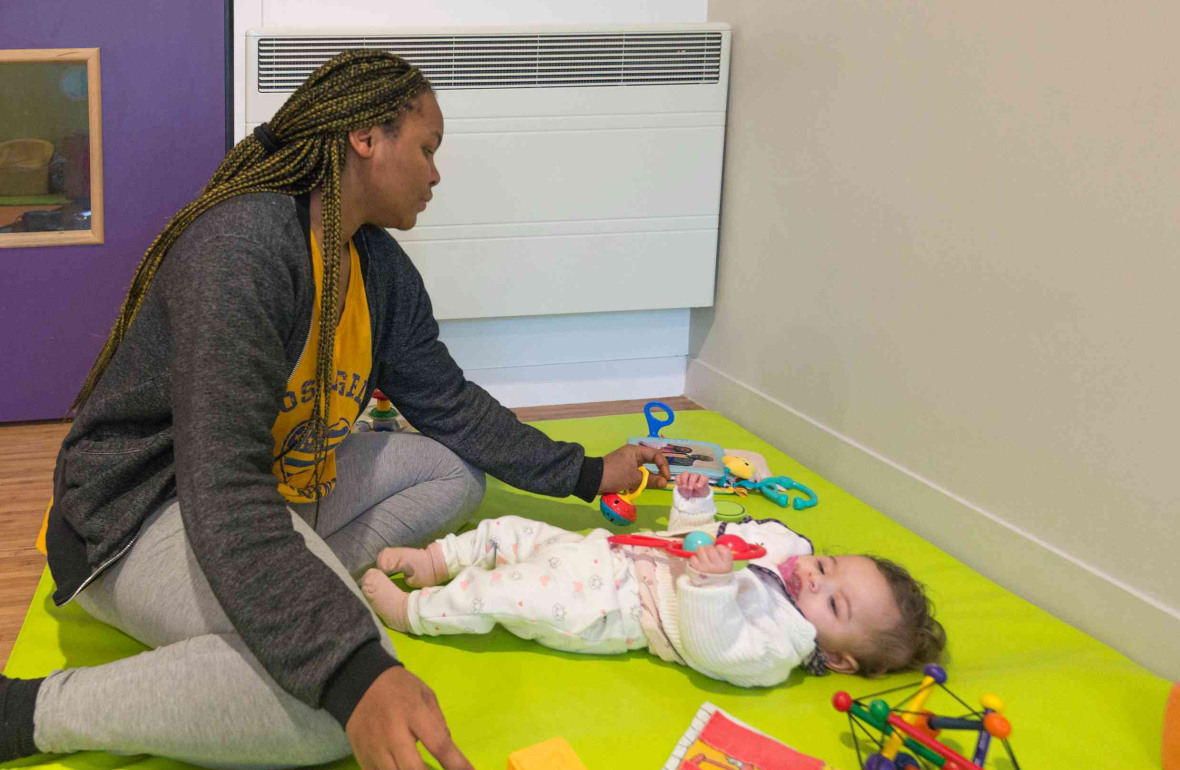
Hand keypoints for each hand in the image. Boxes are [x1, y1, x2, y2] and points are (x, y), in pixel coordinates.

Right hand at [346, 667, 473, 769]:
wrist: (357, 682)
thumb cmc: (398, 687)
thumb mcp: (425, 694)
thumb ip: (439, 722)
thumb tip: (448, 752)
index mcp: (414, 712)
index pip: (439, 744)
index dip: (457, 764)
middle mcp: (393, 733)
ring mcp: (374, 748)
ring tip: (420, 767)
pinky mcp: (362, 758)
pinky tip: (402, 767)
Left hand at [599, 444, 670, 493]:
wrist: (592, 480)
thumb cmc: (614, 475)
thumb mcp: (634, 478)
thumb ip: (651, 480)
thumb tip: (665, 482)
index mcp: (635, 451)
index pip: (656, 455)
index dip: (663, 466)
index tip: (666, 478)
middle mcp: (632, 455)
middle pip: (650, 464)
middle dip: (653, 476)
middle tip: (658, 484)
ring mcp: (627, 464)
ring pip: (642, 473)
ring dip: (642, 482)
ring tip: (637, 488)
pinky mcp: (623, 473)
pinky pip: (634, 478)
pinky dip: (634, 485)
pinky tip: (629, 490)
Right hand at [676, 472, 710, 498]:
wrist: (693, 495)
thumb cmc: (700, 492)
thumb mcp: (703, 493)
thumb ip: (701, 489)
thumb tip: (696, 486)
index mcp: (703, 479)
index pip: (704, 477)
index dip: (701, 481)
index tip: (698, 487)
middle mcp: (696, 476)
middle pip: (694, 475)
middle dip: (691, 482)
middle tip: (690, 489)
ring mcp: (688, 475)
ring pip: (685, 473)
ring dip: (684, 480)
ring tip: (684, 487)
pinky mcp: (681, 477)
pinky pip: (678, 476)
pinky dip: (678, 481)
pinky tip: (680, 487)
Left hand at [688, 544, 733, 574]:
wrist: (713, 588)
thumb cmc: (720, 573)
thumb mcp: (727, 564)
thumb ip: (724, 553)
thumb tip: (716, 540)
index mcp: (727, 564)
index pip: (721, 548)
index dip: (718, 548)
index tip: (718, 553)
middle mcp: (717, 566)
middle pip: (709, 548)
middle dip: (708, 548)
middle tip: (708, 553)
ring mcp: (707, 568)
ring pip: (700, 550)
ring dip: (700, 551)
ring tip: (703, 557)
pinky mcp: (697, 570)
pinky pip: (693, 557)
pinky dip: (694, 558)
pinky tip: (698, 562)